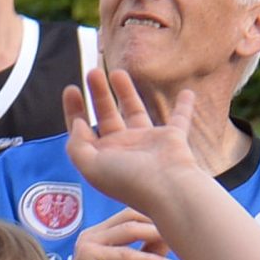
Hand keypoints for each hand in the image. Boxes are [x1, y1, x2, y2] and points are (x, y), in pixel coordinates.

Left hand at [63, 68, 203, 217]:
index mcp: (102, 156)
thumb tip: (77, 124)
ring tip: (117, 72)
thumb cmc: (128, 179)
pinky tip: (187, 92)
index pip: (83, 129)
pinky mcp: (171, 137)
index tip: (72, 89)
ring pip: (135, 111)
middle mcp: (123, 148)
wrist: (167, 187)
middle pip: (107, 115)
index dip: (75, 110)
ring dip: (126, 92)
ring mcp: (147, 141)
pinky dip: (184, 106)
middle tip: (93, 72)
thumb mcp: (91, 166)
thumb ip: (77, 146)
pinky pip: (179, 118)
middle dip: (98, 94)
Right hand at [68, 208, 172, 259]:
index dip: (155, 215)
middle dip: (157, 220)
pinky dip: (148, 258)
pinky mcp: (88, 256)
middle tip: (183, 227)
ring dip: (156, 234)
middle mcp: (92, 234)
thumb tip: (174, 231)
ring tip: (180, 240)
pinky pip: (125, 254)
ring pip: (129, 231)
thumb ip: (150, 249)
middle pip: (130, 216)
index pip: (131, 214)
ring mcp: (88, 243)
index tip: (182, 222)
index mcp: (100, 234)